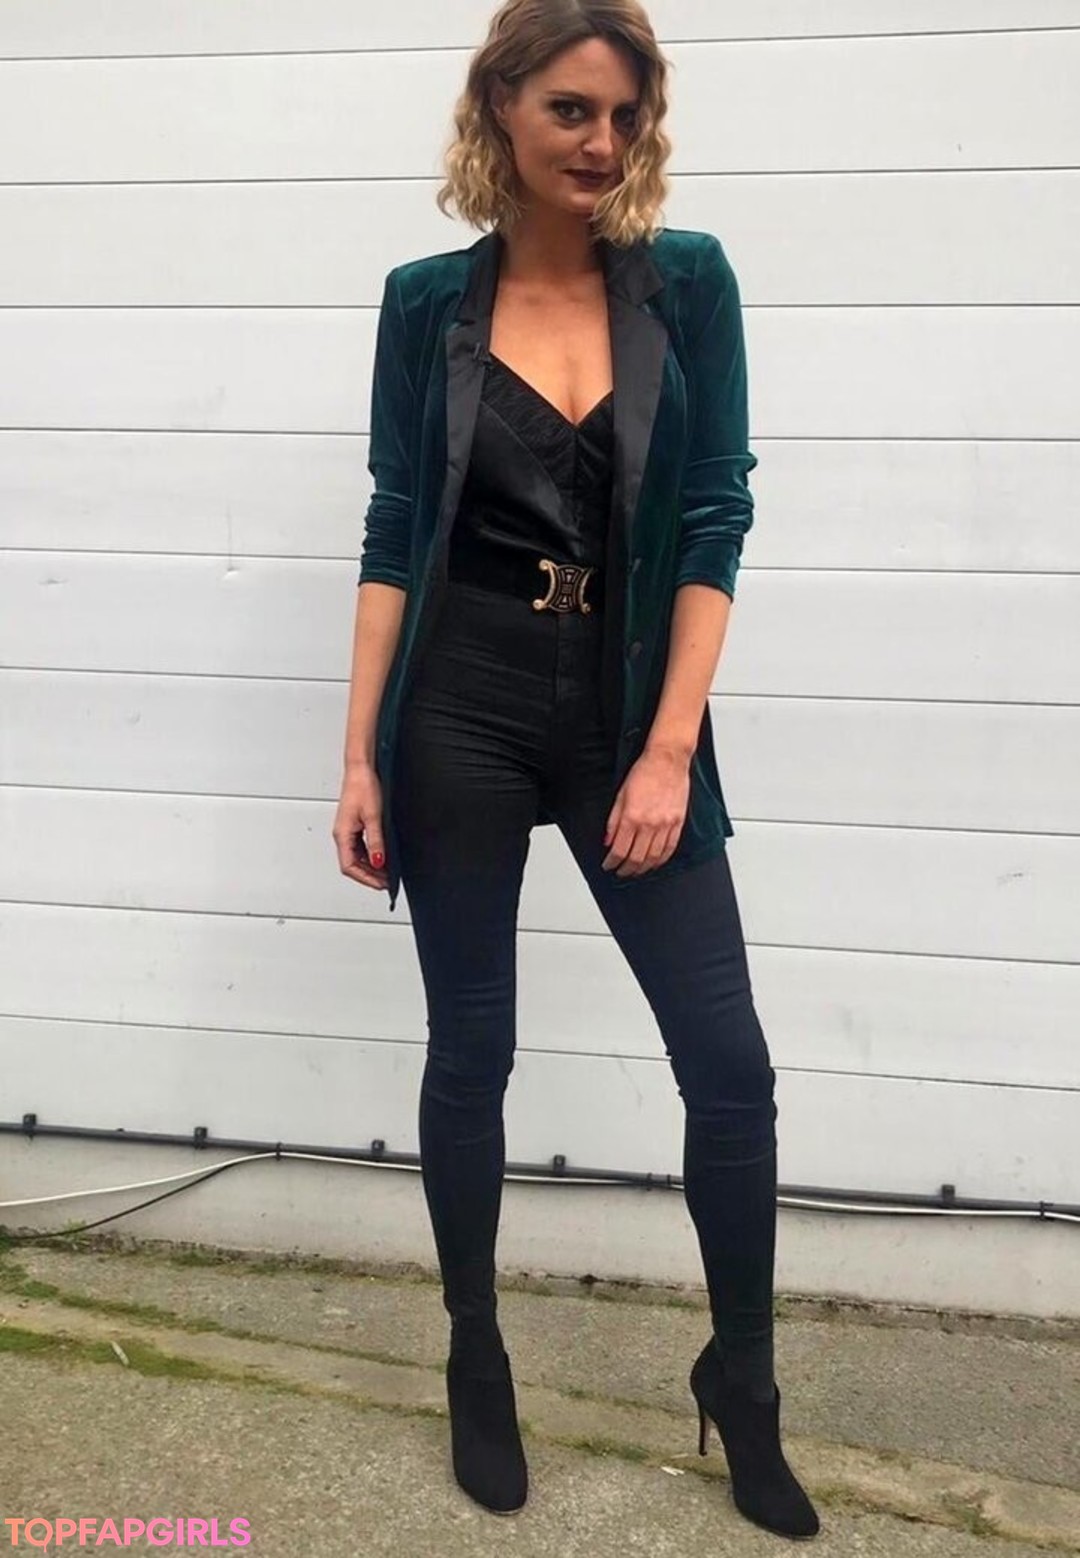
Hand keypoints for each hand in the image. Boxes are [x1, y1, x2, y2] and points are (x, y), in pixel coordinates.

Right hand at [332, 763, 389, 891]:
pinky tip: (381, 858)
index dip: (365, 878)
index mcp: (342, 834)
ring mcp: (347, 831)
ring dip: (370, 867)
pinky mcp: (354, 826)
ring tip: (386, 873)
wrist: (360, 770)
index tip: (381, 884)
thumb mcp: (373, 817)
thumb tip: (379, 861)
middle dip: (369, 876)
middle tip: (387, 882)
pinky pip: (359, 848)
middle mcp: (342, 835)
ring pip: (356, 858)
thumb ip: (376, 842)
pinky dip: (370, 857)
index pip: (349, 866)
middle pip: (352, 865)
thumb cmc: (362, 787)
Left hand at [601, 746, 690, 877]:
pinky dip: (661, 860)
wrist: (667, 760)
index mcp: (632, 817)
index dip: (612, 862)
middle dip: (626, 869)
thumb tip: (608, 840)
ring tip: (635, 870)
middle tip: (620, 872)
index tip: (608, 865)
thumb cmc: (644, 772)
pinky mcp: (678, 823)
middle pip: (636, 858)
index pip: (619, 850)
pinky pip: (670, 849)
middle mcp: (649, 824)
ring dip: (643, 868)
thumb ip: (613, 821)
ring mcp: (665, 825)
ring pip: (653, 857)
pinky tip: (654, 863)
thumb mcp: (620, 795)